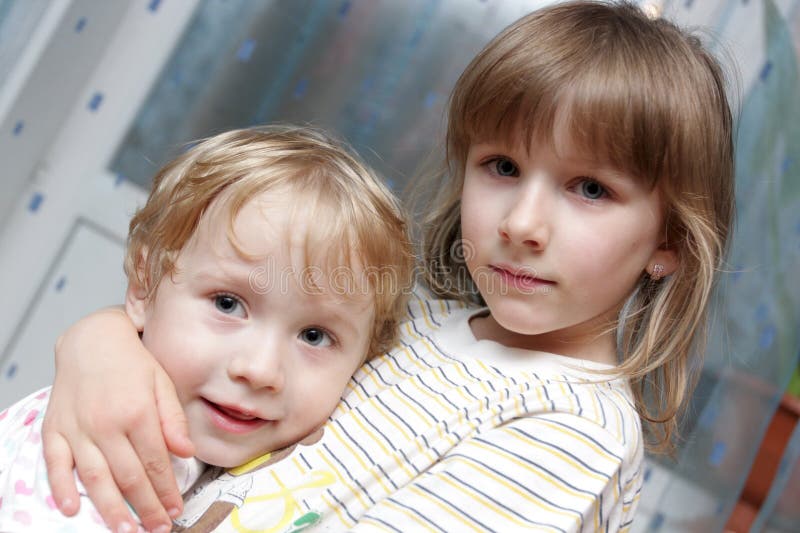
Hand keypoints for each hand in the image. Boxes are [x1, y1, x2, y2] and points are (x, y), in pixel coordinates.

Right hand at [42, 307, 194, 532]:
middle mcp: (106, 423)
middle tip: (158, 529)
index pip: (155, 462)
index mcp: (137, 412)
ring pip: (95, 477)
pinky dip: (62, 489)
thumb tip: (186, 453)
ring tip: (126, 531)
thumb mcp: (163, 382)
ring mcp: (77, 428)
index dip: (167, 490)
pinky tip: (73, 510)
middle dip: (146, 507)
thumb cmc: (133, 362)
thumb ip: (173, 419)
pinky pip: (55, 464)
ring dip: (111, 509)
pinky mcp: (54, 429)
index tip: (177, 510)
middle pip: (129, 476)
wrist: (92, 339)